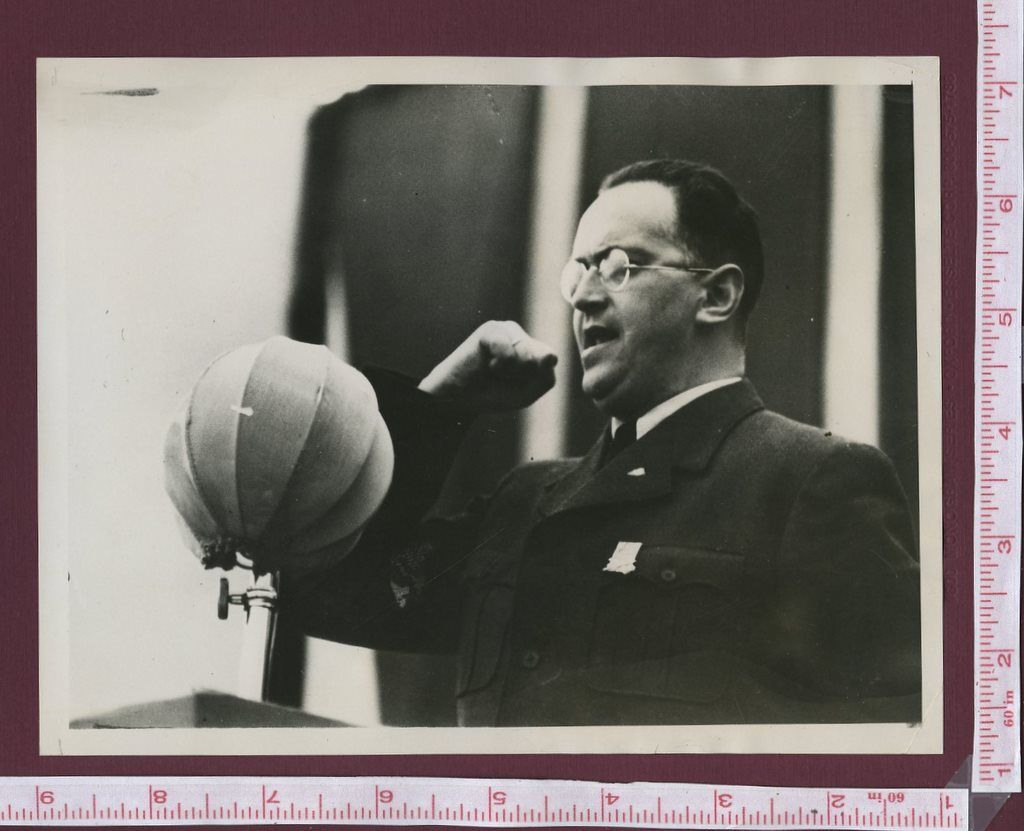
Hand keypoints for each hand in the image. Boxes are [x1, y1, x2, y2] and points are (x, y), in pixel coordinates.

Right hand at [418, 321, 556, 412]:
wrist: (457, 398)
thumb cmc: (492, 394)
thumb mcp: (527, 393)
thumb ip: (545, 378)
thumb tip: (549, 357)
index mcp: (532, 348)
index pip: (550, 360)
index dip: (534, 378)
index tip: (515, 383)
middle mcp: (521, 335)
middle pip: (542, 356)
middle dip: (524, 376)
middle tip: (502, 377)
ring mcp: (506, 330)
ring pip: (527, 355)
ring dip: (511, 372)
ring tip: (494, 370)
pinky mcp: (491, 330)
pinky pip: (509, 351)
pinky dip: (499, 365)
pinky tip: (486, 364)